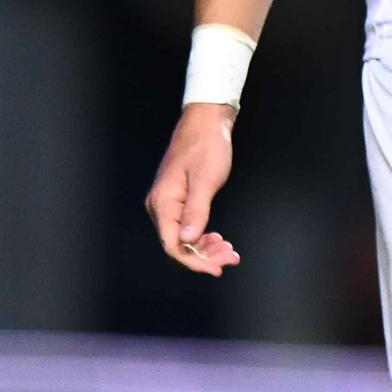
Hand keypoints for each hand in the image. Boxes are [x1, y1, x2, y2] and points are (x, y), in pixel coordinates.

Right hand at [146, 103, 241, 273]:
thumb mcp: (205, 181)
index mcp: (162, 203)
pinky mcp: (177, 200)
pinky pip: (187, 227)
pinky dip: (203, 236)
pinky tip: (219, 239)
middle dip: (205, 257)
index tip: (217, 268)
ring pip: (184, 239)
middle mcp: (160, 207)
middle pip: (178, 246)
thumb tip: (188, 240)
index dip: (195, 262)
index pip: (173, 246)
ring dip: (206, 249)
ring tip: (229, 250)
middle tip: (231, 257)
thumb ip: (196, 212)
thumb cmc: (207, 147)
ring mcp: (168, 204)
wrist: (206, 122)